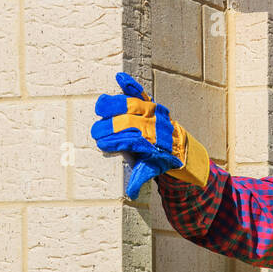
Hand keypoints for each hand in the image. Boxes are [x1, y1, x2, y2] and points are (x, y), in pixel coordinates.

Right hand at [90, 71, 209, 199]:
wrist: (178, 145)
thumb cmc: (158, 158)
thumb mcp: (150, 170)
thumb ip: (140, 179)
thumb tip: (131, 193)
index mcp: (153, 144)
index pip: (131, 141)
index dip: (115, 141)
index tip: (101, 144)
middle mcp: (154, 126)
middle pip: (129, 122)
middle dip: (110, 126)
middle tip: (94, 131)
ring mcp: (153, 112)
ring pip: (133, 105)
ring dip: (114, 104)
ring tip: (99, 107)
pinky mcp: (151, 102)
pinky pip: (142, 91)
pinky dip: (131, 84)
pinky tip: (119, 77)